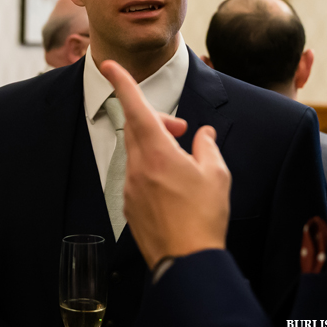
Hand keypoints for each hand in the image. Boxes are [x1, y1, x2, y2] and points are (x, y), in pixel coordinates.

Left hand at [100, 60, 230, 268]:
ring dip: (157, 147)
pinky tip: (175, 186)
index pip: (134, 107)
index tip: (109, 64)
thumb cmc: (204, 216)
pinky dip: (154, 170)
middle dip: (157, 120)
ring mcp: (130, 188)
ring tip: (184, 161)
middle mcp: (137, 166)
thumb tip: (204, 135)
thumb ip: (208, 147)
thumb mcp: (216, 174)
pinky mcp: (131, 206)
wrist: (186, 261)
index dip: (122, 82)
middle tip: (183, 130)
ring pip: (138, 153)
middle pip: (138, 129)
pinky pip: (138, 176)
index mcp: (157, 152)